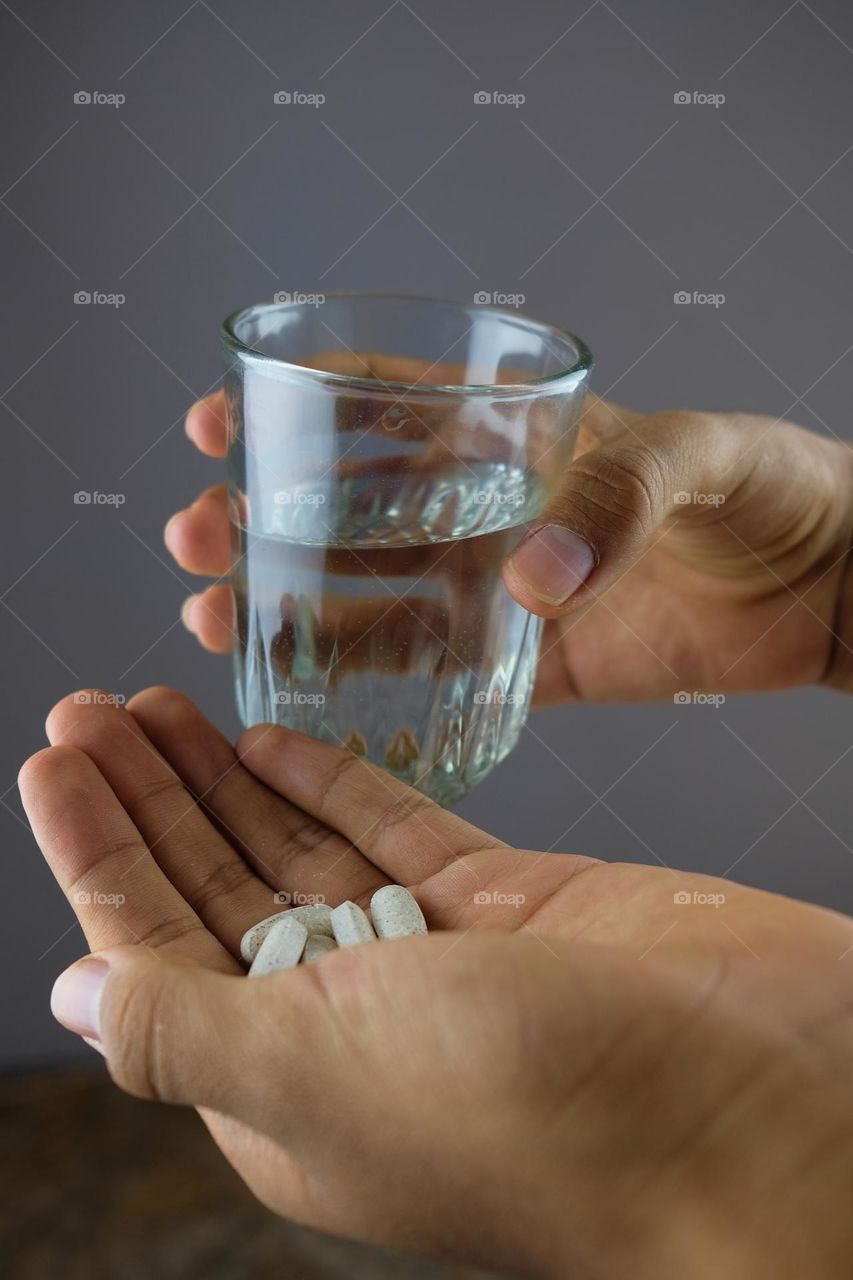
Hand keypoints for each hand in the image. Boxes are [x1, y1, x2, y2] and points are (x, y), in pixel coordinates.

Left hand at [20, 688, 852, 1277]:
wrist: (756, 1101)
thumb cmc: (539, 1112)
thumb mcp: (322, 1071)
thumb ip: (186, 1032)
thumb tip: (72, 1002)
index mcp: (289, 1085)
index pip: (154, 948)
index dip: (97, 851)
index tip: (53, 756)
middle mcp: (357, 1026)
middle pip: (222, 891)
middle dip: (151, 799)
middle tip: (95, 704)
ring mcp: (440, 961)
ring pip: (304, 853)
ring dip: (227, 781)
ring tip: (160, 701)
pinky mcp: (515, 904)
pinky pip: (401, 835)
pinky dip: (337, 785)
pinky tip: (275, 738)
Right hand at [168, 390, 852, 700]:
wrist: (833, 584)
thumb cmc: (775, 488)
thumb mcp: (696, 456)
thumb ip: (617, 498)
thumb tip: (528, 578)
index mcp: (516, 439)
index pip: (385, 408)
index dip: (296, 410)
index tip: (216, 421)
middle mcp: (493, 514)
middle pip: (350, 511)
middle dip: (262, 514)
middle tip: (199, 531)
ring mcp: (505, 592)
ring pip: (372, 599)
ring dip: (288, 602)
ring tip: (213, 611)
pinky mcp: (536, 666)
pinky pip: (434, 676)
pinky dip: (366, 685)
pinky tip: (300, 688)